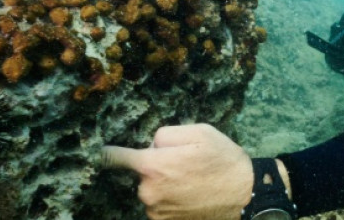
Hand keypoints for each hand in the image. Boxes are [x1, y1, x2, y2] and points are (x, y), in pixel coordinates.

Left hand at [99, 123, 252, 219]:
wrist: (246, 196)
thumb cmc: (223, 161)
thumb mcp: (198, 132)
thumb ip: (165, 134)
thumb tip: (150, 145)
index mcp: (153, 166)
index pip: (115, 158)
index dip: (106, 154)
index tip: (98, 152)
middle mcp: (149, 192)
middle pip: (141, 173)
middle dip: (156, 166)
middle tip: (185, 164)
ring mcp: (157, 212)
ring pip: (152, 190)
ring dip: (165, 185)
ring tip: (194, 181)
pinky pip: (161, 205)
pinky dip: (172, 200)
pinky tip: (193, 195)